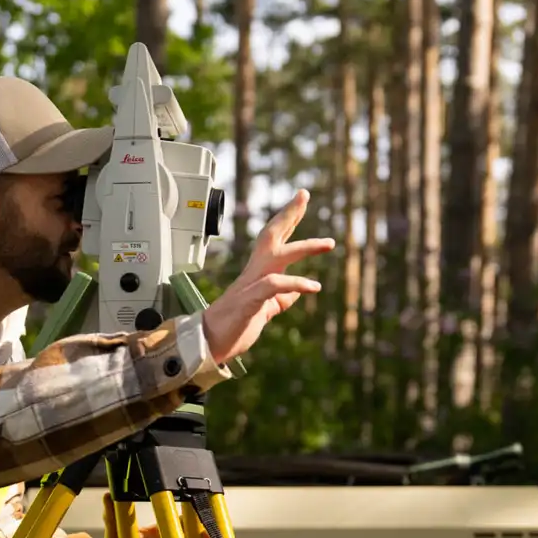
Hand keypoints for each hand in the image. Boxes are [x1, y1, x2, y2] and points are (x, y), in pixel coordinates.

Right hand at [202, 190, 334, 364]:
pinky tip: (314, 286)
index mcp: (257, 273)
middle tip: (304, 194)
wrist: (209, 344)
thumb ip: (279, 300)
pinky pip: (274, 285)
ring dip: (304, 248)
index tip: (301, 199)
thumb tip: (296, 293)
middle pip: (271, 235)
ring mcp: (250, 285)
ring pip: (277, 256)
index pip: (274, 240)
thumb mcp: (263, 310)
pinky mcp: (250, 301)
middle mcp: (253, 272)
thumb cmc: (233, 327)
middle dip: (289, 214)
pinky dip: (296, 283)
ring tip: (329, 243)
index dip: (288, 219)